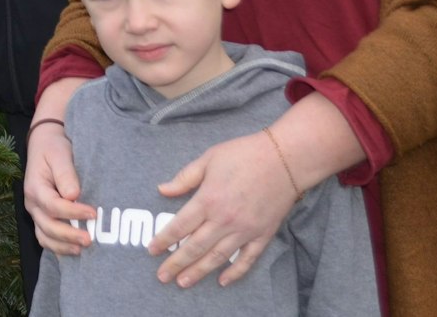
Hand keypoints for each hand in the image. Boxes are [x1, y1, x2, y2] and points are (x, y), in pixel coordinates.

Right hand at [23, 78, 96, 254]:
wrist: (44, 144)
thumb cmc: (53, 147)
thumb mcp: (59, 154)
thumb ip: (65, 174)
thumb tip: (73, 195)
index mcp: (35, 188)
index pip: (53, 206)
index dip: (73, 213)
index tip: (93, 213)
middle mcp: (33, 204)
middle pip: (47, 227)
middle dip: (68, 236)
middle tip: (90, 239)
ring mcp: (36, 212)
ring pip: (45, 237)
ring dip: (63, 246)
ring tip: (82, 250)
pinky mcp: (43, 217)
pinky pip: (47, 238)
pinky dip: (59, 247)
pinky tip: (75, 250)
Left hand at [147, 131, 296, 286]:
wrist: (285, 159)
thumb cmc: (244, 154)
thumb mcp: (208, 159)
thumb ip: (184, 178)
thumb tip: (162, 190)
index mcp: (208, 200)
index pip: (179, 226)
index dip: (164, 240)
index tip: (151, 250)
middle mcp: (224, 219)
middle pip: (195, 247)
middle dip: (176, 263)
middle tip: (162, 276)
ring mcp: (244, 230)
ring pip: (217, 257)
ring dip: (199, 272)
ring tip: (183, 282)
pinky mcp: (262, 235)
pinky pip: (247, 259)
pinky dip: (235, 273)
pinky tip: (223, 281)